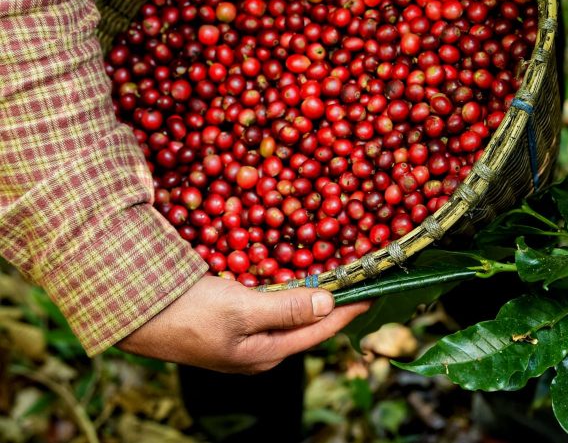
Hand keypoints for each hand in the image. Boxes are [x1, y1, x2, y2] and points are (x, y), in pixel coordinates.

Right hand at [117, 275, 369, 372]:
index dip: (349, 310)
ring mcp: (243, 337)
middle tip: (358, 278)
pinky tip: (293, 274)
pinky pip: (268, 304)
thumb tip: (329, 304)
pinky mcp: (228, 321)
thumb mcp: (241, 310)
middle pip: (307, 325)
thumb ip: (287, 309)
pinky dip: (285, 289)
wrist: (131, 311)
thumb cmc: (187, 313)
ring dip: (310, 294)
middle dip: (334, 302)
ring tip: (336, 274)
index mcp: (265, 354)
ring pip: (288, 313)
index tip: (374, 291)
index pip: (320, 331)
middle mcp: (259, 350)